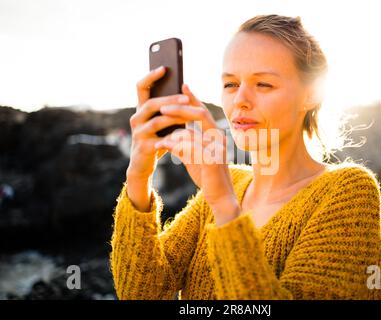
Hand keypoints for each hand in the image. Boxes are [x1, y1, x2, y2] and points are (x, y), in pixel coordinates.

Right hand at [127, 66, 191, 178]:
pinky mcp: (144, 146)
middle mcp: (136, 118)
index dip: (150, 76)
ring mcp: (138, 132)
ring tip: (189, 114)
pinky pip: (161, 139)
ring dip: (175, 117)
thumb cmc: (157, 139)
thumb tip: (187, 89)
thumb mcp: (164, 122)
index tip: (164, 68)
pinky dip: (174, 136)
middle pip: (151, 103)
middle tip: (186, 97)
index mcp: (141, 109)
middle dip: (170, 99)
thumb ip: (171, 108)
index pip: (141, 87)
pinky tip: (186, 134)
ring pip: (157, 120)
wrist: (144, 164)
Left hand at [154, 84, 240, 224]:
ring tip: (157, 130)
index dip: (193, 98)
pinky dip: (173, 146)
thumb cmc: (208, 176)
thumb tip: (174, 134)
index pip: (203, 112)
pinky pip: (189, 149)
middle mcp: (219, 139)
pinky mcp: (212, 162)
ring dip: (172, 131)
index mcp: (216, 135)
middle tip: (162, 105)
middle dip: (179, 109)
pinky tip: (161, 146)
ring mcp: (217, 149)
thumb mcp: (196, 156)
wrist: (220, 197)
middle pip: (200, 115)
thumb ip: (187, 144)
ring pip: (191, 132)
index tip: (182, 85)